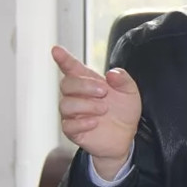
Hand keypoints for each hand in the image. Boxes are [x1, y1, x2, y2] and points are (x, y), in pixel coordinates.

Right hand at [51, 45, 140, 178]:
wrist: (126, 136)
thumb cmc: (124, 111)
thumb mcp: (130, 92)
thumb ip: (123, 79)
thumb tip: (111, 73)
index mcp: (88, 82)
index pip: (71, 67)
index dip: (63, 59)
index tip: (56, 50)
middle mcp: (77, 96)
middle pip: (66, 84)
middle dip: (84, 85)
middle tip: (104, 92)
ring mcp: (73, 113)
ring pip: (65, 104)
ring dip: (86, 105)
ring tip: (104, 109)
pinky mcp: (73, 131)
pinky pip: (68, 125)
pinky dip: (82, 122)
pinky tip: (95, 122)